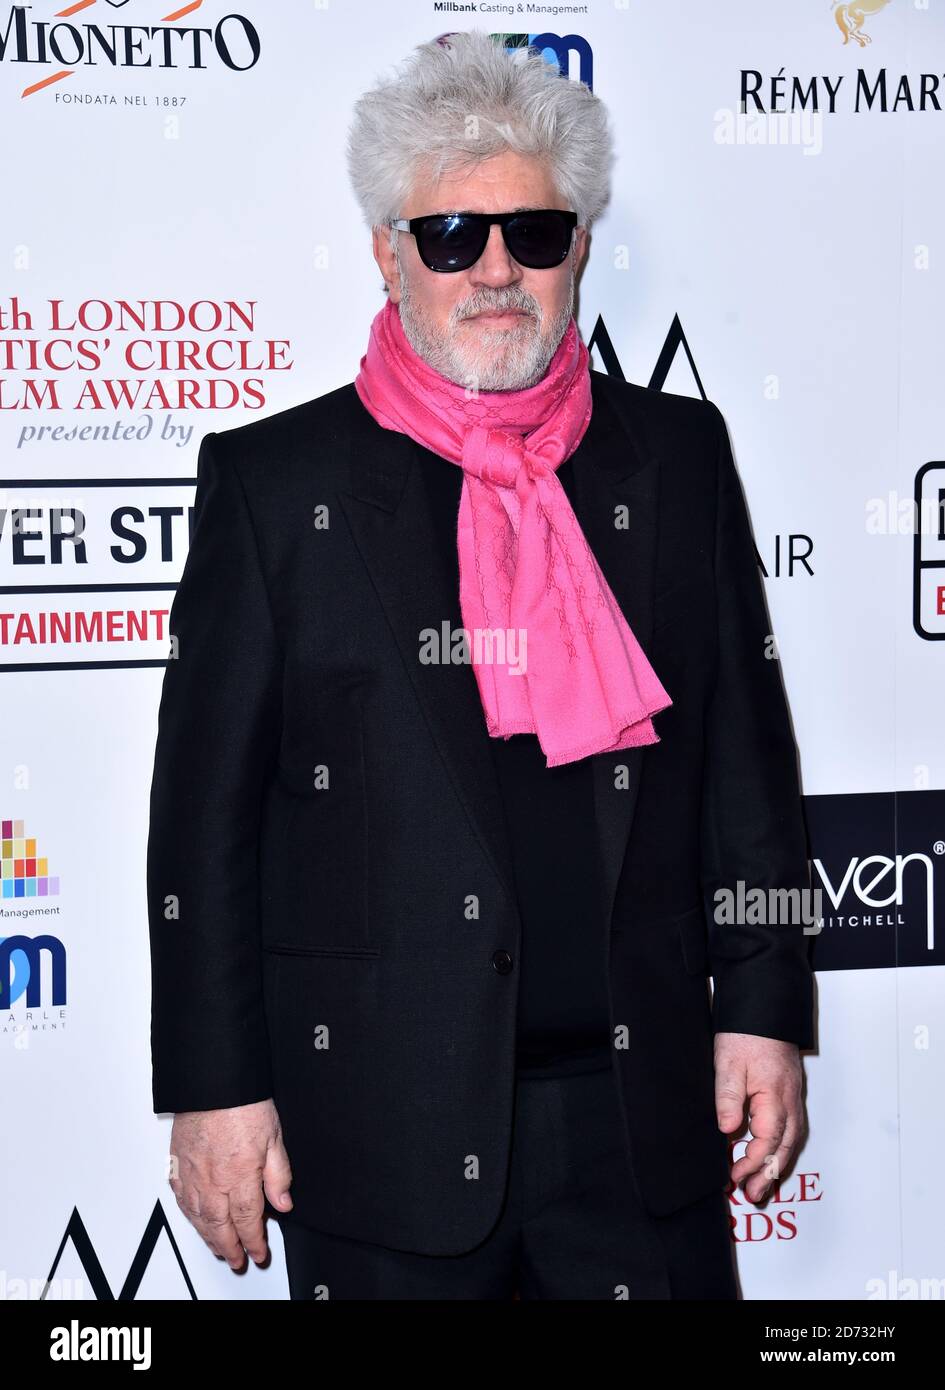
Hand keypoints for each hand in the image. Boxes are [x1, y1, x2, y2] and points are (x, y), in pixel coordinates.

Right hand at [168, 1098, 292, 1270]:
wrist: (211, 1080)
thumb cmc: (242, 1102)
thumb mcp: (274, 1137)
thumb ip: (279, 1174)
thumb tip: (283, 1203)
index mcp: (239, 1174)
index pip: (248, 1220)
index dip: (254, 1241)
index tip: (259, 1252)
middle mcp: (212, 1179)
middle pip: (220, 1226)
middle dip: (231, 1247)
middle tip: (238, 1260)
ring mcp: (191, 1173)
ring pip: (198, 1217)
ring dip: (209, 1237)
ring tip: (219, 1248)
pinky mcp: (177, 1163)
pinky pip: (181, 1199)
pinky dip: (190, 1215)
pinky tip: (196, 1219)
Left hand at [713, 1032, 806, 1204]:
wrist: (765, 1009)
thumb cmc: (746, 1033)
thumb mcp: (728, 1062)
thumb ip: (728, 1097)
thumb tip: (729, 1130)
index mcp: (775, 1095)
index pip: (768, 1140)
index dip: (753, 1162)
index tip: (735, 1176)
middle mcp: (790, 1100)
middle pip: (786, 1147)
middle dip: (770, 1174)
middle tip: (754, 1195)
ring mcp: (793, 1097)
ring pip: (792, 1140)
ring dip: (778, 1164)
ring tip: (762, 1184)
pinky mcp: (788, 1092)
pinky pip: (791, 1128)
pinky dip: (782, 1147)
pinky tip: (771, 1154)